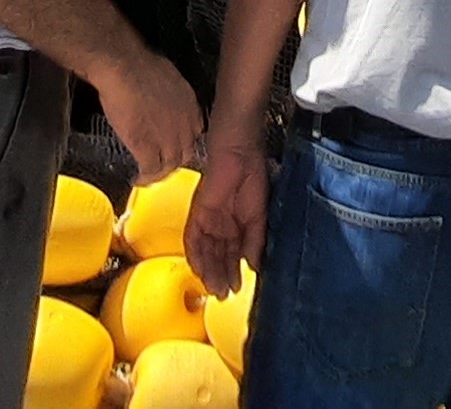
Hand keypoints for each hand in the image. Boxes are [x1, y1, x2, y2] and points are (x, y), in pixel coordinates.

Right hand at [95, 53, 203, 180]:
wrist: (124, 68)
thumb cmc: (140, 65)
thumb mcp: (168, 78)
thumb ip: (171, 96)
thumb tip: (161, 99)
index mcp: (191, 108)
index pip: (194, 134)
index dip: (182, 142)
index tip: (172, 145)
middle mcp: (185, 126)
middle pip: (185, 154)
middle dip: (173, 161)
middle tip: (159, 164)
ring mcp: (168, 139)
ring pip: (170, 166)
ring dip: (159, 173)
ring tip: (149, 175)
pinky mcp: (148, 148)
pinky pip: (150, 170)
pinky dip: (145, 178)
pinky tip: (138, 179)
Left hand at [184, 141, 269, 296]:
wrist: (239, 155)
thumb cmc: (252, 178)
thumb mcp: (259, 216)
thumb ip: (255, 241)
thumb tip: (255, 266)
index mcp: (236, 225)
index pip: (232, 254)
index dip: (233, 272)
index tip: (235, 289)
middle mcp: (220, 226)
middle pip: (217, 256)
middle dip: (220, 276)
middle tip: (222, 295)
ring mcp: (207, 220)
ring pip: (204, 252)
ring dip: (208, 270)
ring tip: (213, 287)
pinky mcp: (197, 213)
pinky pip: (192, 238)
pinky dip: (195, 255)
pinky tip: (198, 268)